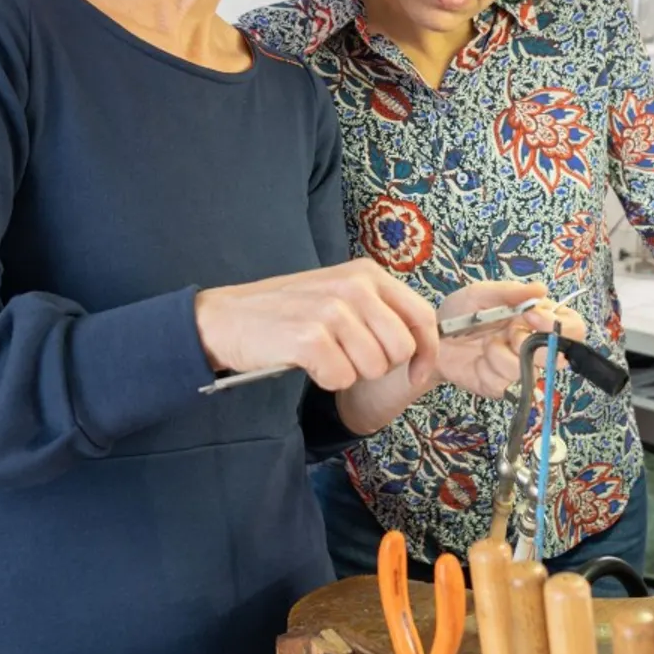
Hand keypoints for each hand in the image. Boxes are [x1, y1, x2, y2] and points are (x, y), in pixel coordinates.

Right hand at [193, 259, 438, 391]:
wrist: (226, 318)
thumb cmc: (285, 312)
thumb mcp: (338, 295)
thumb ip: (377, 311)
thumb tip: (422, 346)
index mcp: (366, 274)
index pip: (422, 316)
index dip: (427, 352)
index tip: (416, 373)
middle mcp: (353, 286)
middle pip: (402, 348)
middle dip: (379, 365)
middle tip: (346, 356)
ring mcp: (331, 311)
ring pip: (373, 367)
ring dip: (349, 371)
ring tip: (323, 354)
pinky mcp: (309, 338)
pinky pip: (341, 378)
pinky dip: (325, 379)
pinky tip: (306, 362)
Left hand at [416, 281, 589, 398]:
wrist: (431, 340)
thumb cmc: (459, 313)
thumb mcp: (481, 294)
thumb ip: (510, 292)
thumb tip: (542, 289)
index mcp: (538, 319)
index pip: (573, 328)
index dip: (559, 325)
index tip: (531, 316)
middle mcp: (535, 345)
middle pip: (560, 357)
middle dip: (533, 344)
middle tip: (509, 332)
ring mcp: (520, 369)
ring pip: (529, 369)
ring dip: (503, 354)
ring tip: (485, 344)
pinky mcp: (502, 387)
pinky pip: (506, 383)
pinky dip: (489, 368)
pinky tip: (478, 360)